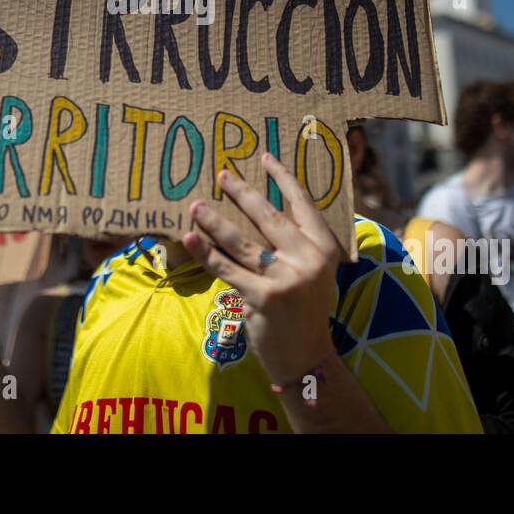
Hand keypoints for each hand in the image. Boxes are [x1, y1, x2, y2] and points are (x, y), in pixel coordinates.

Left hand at [182, 153, 341, 386]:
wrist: (306, 356)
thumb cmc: (304, 309)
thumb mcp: (312, 272)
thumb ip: (296, 244)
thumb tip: (260, 208)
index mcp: (323, 248)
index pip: (302, 204)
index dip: (283, 178)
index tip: (264, 157)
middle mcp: (308, 260)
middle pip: (268, 217)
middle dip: (242, 192)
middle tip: (222, 174)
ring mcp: (285, 279)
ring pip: (242, 242)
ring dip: (215, 221)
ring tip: (195, 205)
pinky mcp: (262, 297)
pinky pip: (227, 269)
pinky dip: (206, 253)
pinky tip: (190, 239)